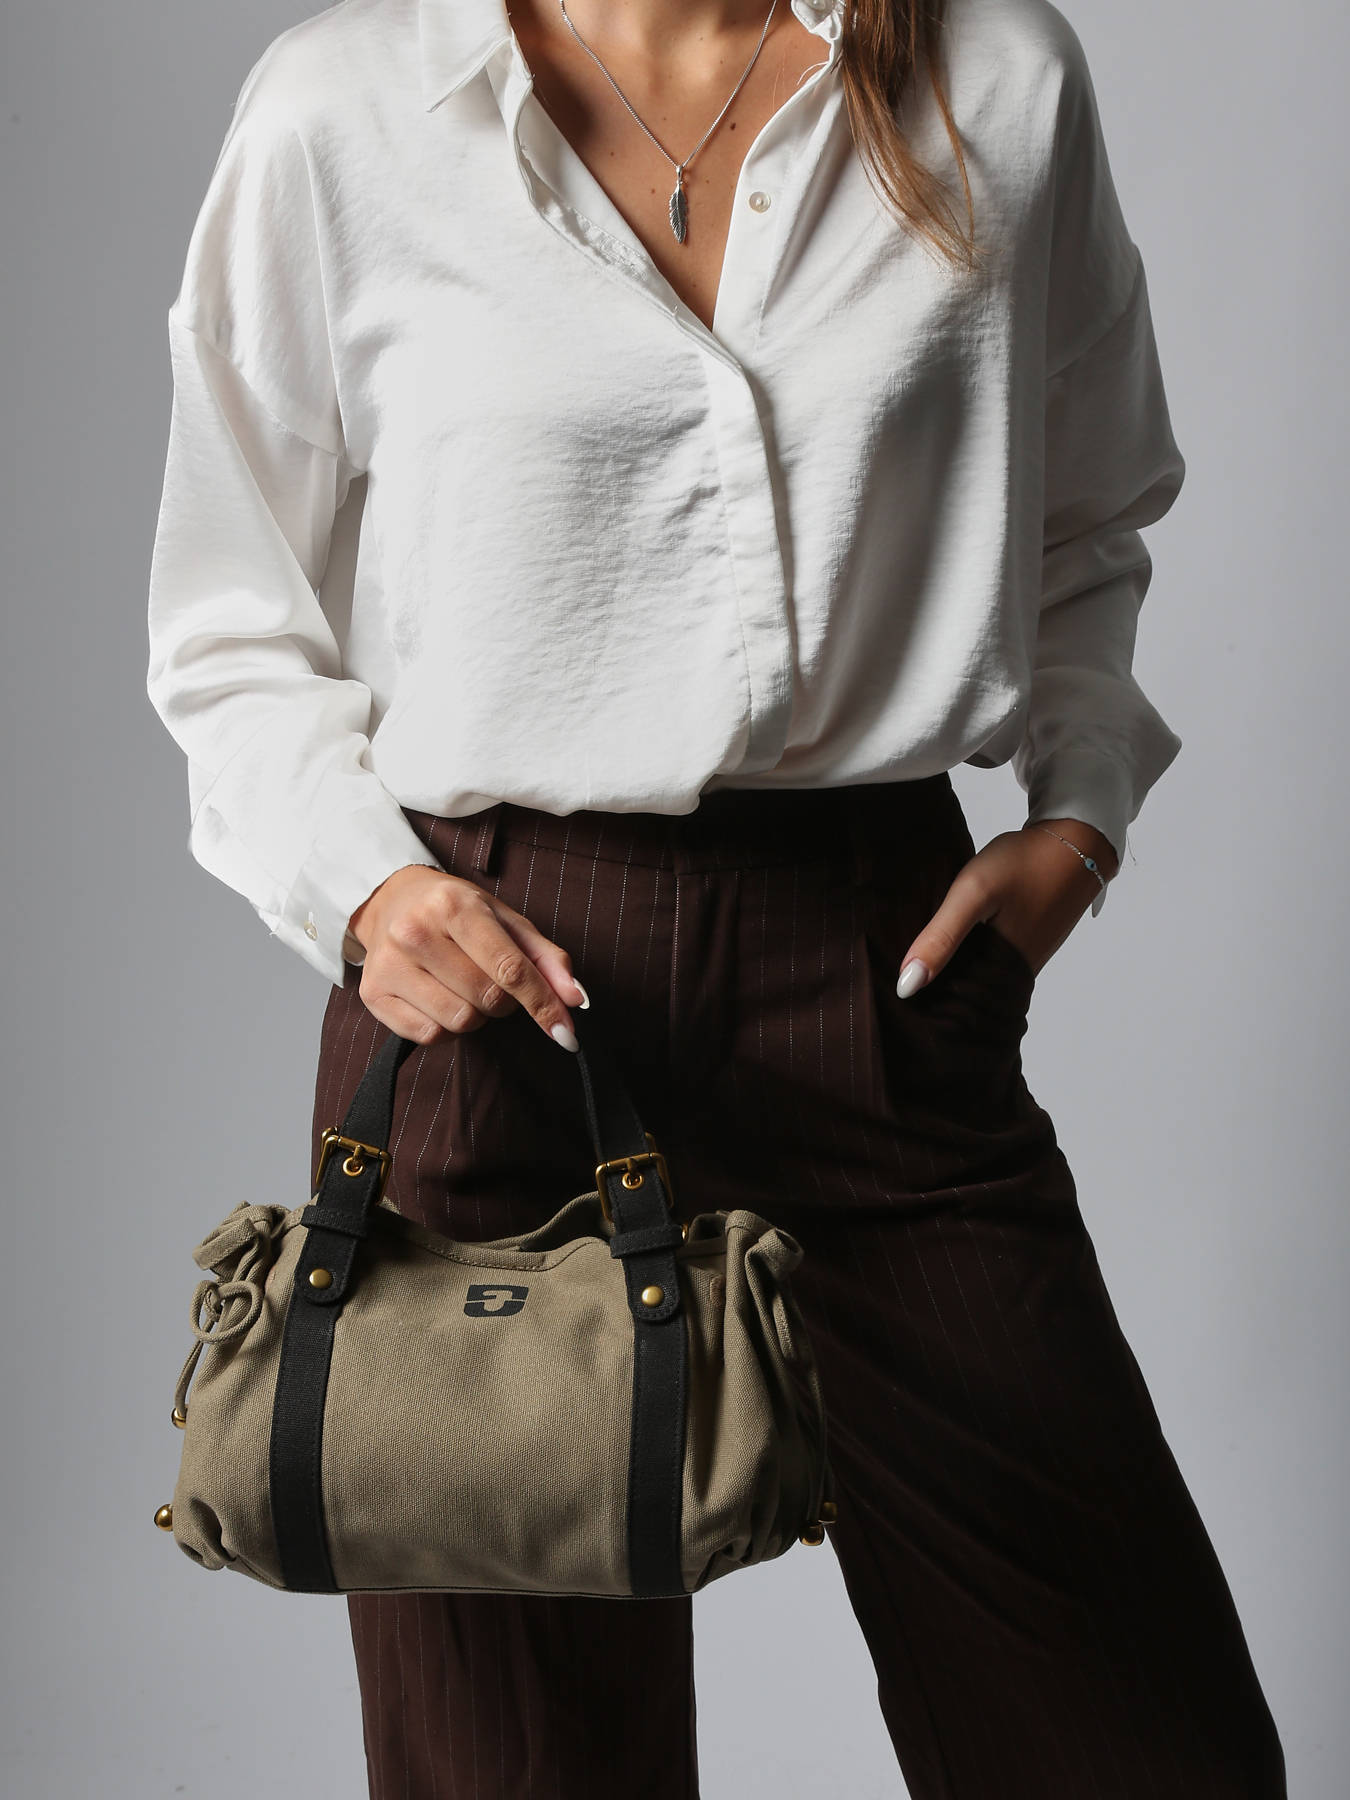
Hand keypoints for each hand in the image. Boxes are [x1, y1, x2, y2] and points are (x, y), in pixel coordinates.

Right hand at [346, 864, 588, 1049]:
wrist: (391, 900)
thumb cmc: (456, 912)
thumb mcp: (505, 921)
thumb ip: (547, 959)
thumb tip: (577, 1000)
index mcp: (454, 906)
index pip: (509, 969)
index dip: (542, 1004)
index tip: (565, 1032)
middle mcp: (415, 932)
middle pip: (487, 1000)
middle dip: (503, 1001)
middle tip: (491, 980)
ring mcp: (389, 965)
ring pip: (460, 1022)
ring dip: (475, 1015)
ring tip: (463, 986)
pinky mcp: (373, 994)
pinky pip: (430, 1036)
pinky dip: (446, 1027)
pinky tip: (439, 1000)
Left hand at [896, 817, 1117, 994]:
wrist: (1075, 842)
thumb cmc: (1025, 865)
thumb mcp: (973, 894)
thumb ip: (941, 937)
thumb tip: (907, 986)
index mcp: (1000, 976)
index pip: (950, 1008)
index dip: (920, 1003)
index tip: (889, 995)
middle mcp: (1012, 978)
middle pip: (962, 995)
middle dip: (931, 989)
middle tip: (890, 977)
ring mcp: (1021, 962)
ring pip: (973, 977)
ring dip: (948, 970)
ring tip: (908, 961)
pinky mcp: (1024, 947)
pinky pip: (986, 960)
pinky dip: (965, 955)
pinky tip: (944, 942)